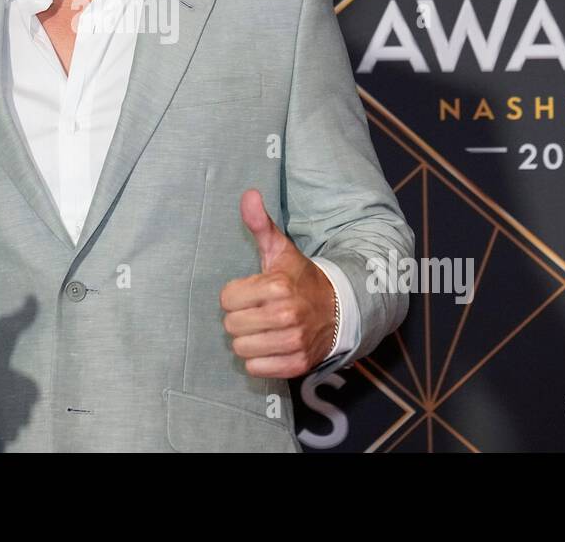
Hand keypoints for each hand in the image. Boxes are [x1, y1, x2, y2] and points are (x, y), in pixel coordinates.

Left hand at [219, 189, 337, 377]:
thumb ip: (260, 224)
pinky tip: (270, 345)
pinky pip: (256, 369)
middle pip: (231, 326)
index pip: (226, 298)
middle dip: (240, 318)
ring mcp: (293, 342)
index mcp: (277, 286)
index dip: (235, 295)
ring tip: (263, 328)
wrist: (338, 308)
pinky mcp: (297, 364)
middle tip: (257, 311)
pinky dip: (259, 361)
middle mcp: (285, 315)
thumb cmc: (300, 278)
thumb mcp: (280, 250)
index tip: (251, 292)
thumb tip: (248, 194)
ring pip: (241, 349)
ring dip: (248, 340)